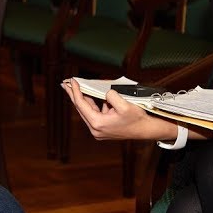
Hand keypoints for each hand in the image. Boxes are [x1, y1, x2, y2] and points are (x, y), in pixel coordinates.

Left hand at [60, 79, 175, 142]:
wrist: (147, 130)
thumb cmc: (137, 119)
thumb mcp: (124, 104)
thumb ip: (111, 95)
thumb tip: (105, 93)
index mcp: (98, 123)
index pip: (82, 104)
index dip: (76, 91)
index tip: (72, 81)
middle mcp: (96, 129)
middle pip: (81, 108)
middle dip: (74, 95)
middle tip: (65, 84)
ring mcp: (99, 131)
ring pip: (87, 111)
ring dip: (83, 99)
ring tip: (75, 88)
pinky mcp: (103, 129)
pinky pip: (95, 114)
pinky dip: (93, 104)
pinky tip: (91, 95)